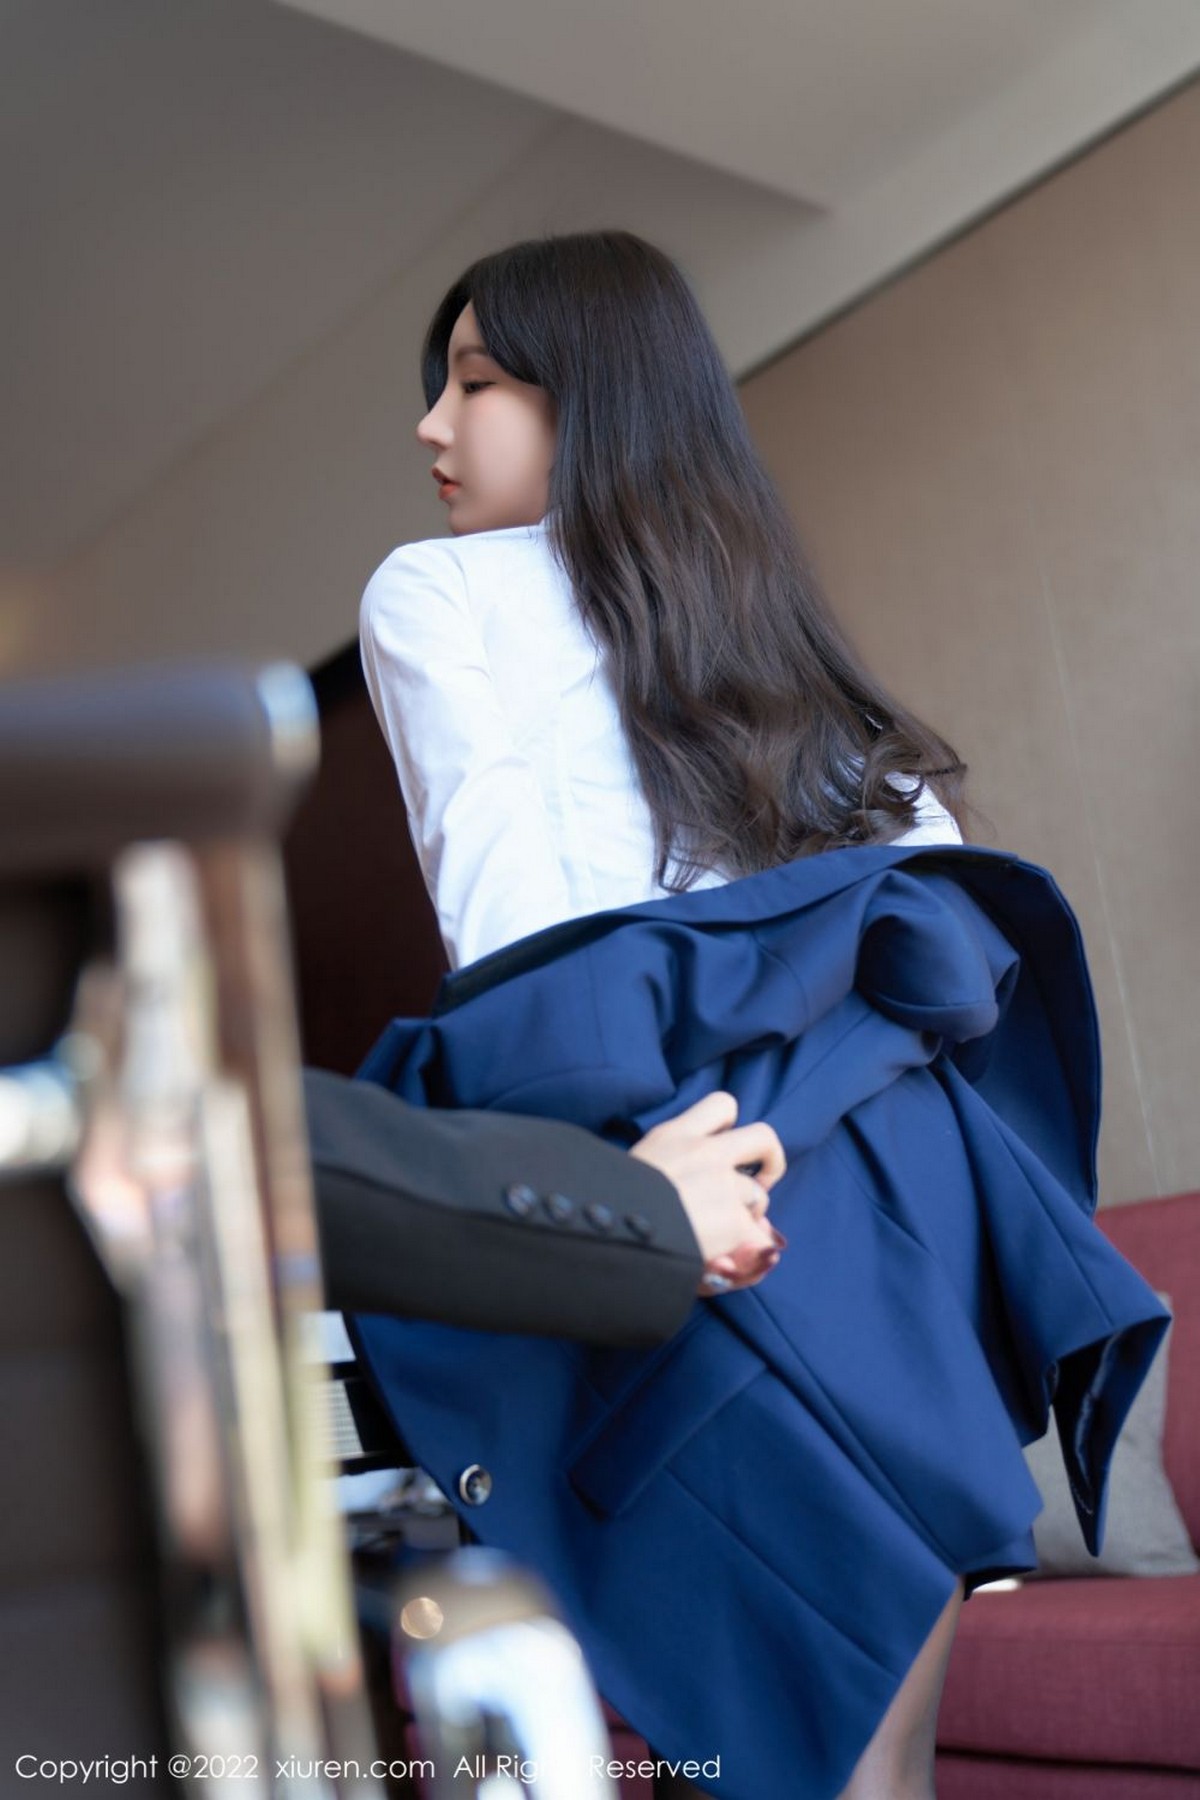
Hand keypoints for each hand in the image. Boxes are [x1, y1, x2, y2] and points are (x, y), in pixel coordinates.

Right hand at [629, 1091, 785, 1294]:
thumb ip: (663, 1170)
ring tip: (722, 1236)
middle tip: (759, 1182)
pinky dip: (749, 1249)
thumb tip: (690, 1192)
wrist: (608, 1234)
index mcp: (673, 1136)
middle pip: (764, 1137)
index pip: (722, 1105)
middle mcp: (704, 1152)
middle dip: (771, 1160)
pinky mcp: (734, 1219)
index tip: (724, 1148)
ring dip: (747, 1215)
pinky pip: (758, 1236)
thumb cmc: (609, 1207)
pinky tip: (729, 1259)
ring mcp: (723, 1184)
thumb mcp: (628, 1171)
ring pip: (759, 1195)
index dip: (731, 1127)